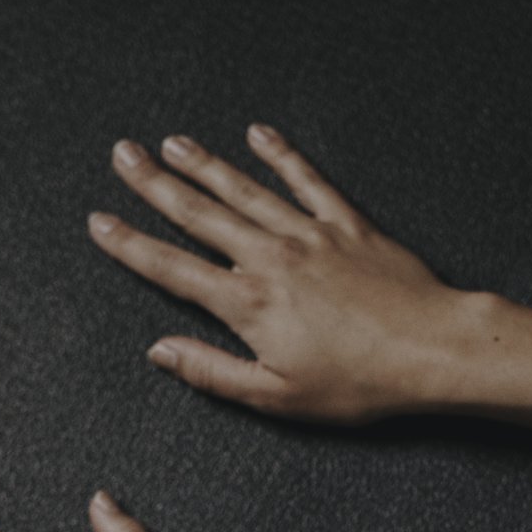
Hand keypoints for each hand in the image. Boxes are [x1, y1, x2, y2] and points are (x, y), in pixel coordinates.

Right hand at [90, 124, 477, 424]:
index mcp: (247, 304)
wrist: (432, 349)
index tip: (99, 222)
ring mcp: (309, 235)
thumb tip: (160, 352)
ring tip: (171, 142)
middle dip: (155, 184)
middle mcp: (270, 258)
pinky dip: (281, 155)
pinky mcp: (347, 224)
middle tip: (122, 155)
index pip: (173, 269)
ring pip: (244, 190)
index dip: (131, 246)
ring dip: (204, 164)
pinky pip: (307, 180)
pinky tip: (259, 135)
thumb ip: (212, 372)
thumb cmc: (359, 383)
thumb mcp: (277, 396)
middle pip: (200, 214)